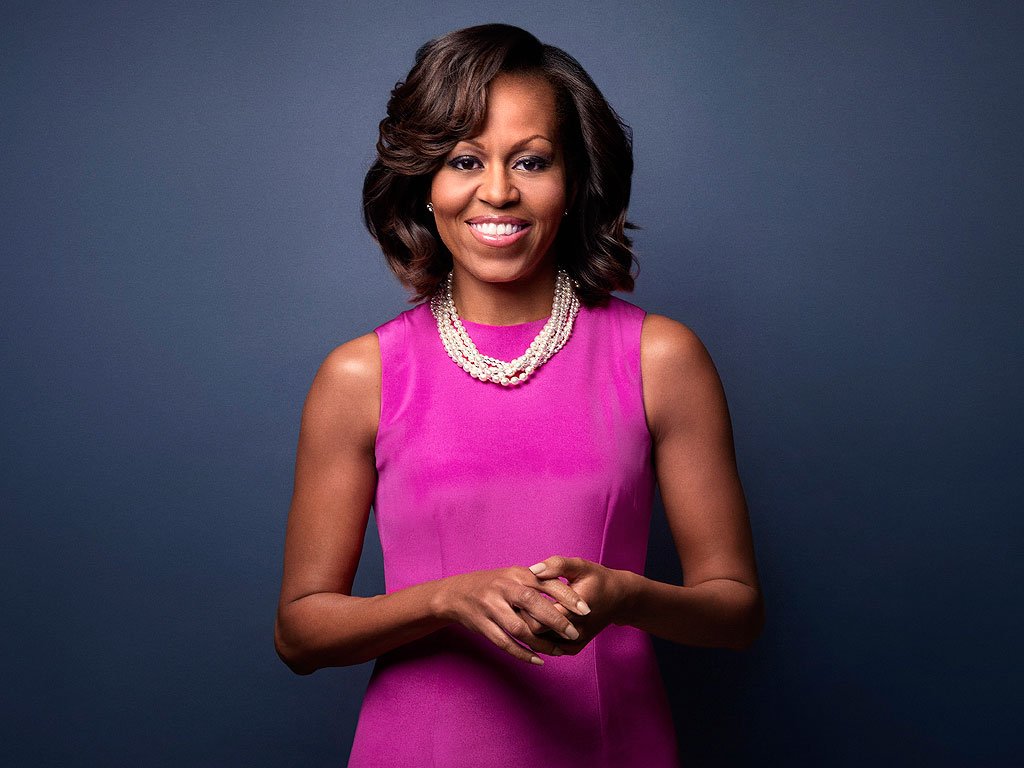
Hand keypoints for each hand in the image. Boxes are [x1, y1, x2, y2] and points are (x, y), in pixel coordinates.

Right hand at [436, 566, 589, 665]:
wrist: (455, 594)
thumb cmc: (493, 585)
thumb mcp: (514, 575)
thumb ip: (537, 580)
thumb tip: (568, 589)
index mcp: (516, 574)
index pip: (546, 583)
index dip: (567, 596)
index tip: (586, 610)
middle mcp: (504, 589)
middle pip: (533, 604)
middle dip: (557, 620)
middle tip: (575, 633)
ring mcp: (491, 607)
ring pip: (519, 628)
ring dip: (541, 642)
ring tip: (559, 651)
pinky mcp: (482, 625)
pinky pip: (505, 643)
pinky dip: (522, 653)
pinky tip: (538, 660)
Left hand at [520, 556, 634, 655]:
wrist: (619, 598)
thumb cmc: (597, 579)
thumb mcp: (580, 566)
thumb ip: (557, 566)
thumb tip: (533, 570)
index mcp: (575, 611)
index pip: (538, 621)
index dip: (524, 610)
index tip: (518, 596)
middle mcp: (576, 631)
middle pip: (537, 635)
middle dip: (524, 620)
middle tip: (516, 604)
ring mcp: (576, 641)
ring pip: (542, 644)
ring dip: (531, 630)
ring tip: (524, 611)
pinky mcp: (575, 647)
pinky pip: (550, 648)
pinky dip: (541, 638)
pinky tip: (537, 621)